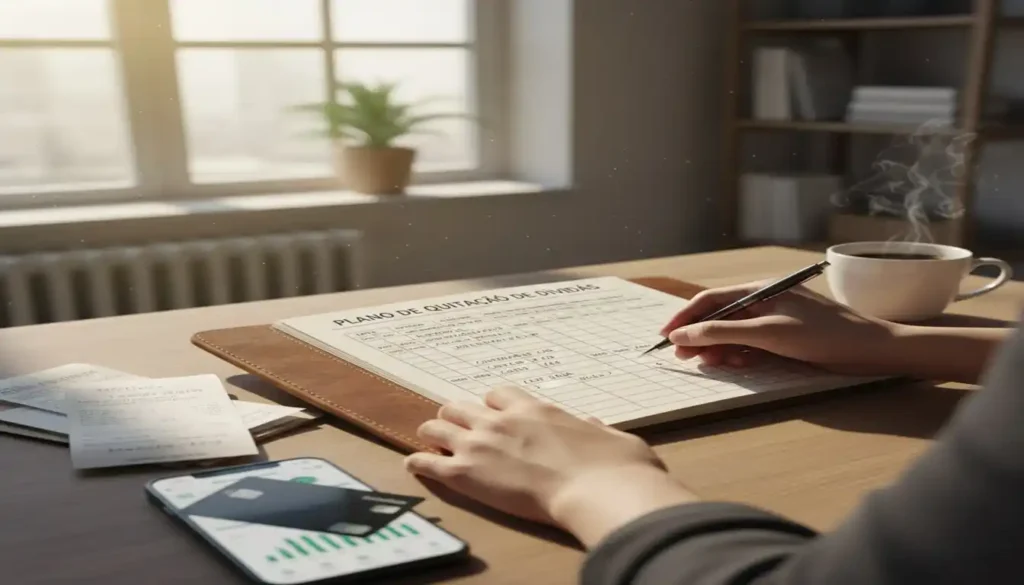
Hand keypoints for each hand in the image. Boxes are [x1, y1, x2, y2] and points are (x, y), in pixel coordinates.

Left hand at [405, 386, 694, 545]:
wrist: (597, 490)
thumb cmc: (614, 465)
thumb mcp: (612, 437)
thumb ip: (596, 429)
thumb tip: (592, 424)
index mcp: (534, 409)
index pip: (498, 393)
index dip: (492, 404)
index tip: (493, 414)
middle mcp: (501, 420)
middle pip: (461, 405)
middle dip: (457, 415)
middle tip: (457, 427)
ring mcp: (480, 444)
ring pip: (438, 426)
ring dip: (434, 433)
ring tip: (430, 441)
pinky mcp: (466, 474)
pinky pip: (428, 462)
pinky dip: (418, 463)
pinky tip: (412, 465)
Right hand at [661, 281, 899, 374]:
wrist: (870, 350)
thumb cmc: (821, 334)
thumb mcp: (766, 333)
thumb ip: (721, 333)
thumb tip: (682, 334)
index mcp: (759, 290)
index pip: (711, 300)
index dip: (685, 317)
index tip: (666, 336)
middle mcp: (764, 302)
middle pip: (720, 317)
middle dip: (699, 336)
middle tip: (682, 357)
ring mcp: (774, 321)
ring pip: (734, 334)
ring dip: (718, 349)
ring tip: (708, 365)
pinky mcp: (785, 339)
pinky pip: (751, 346)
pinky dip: (739, 356)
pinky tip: (735, 366)